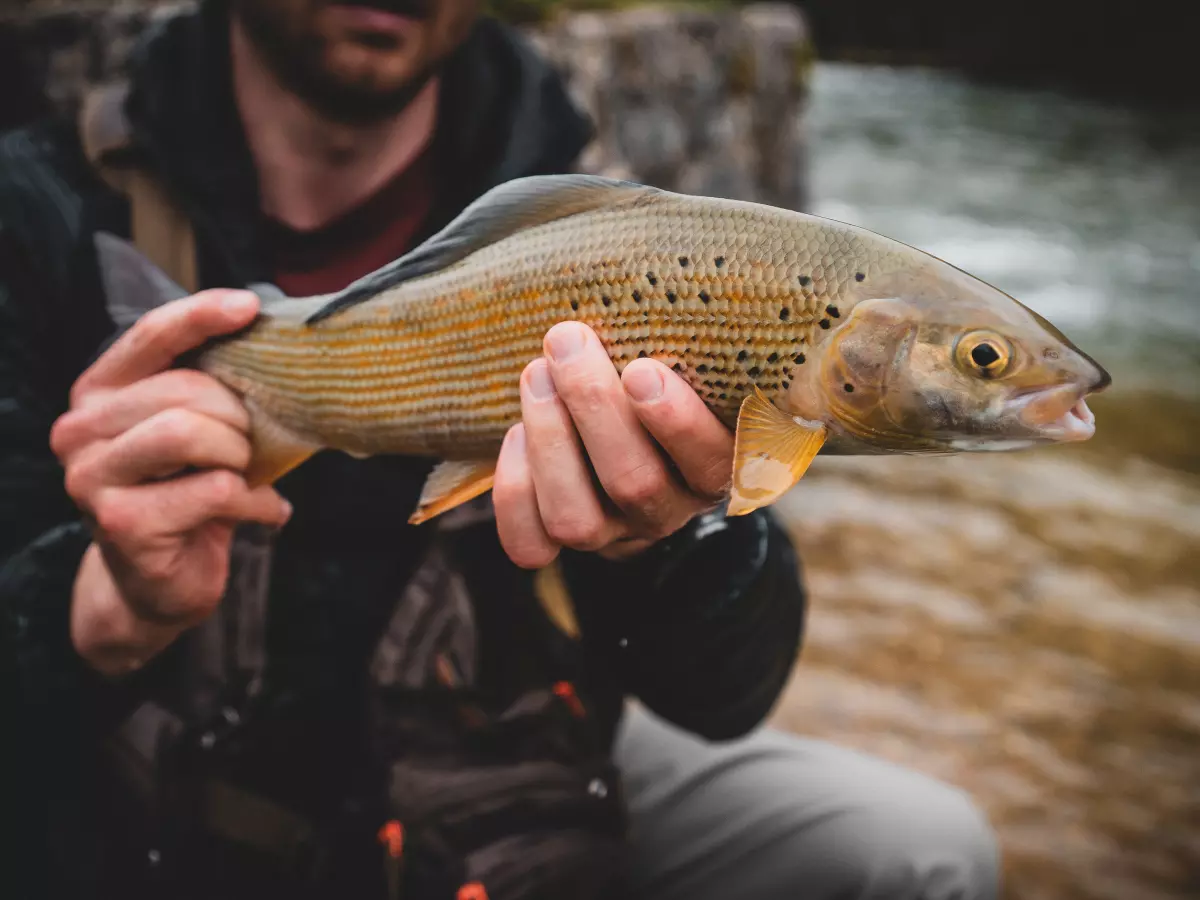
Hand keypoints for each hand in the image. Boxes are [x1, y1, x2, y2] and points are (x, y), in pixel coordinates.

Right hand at [49, 289, 291, 675]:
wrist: (158, 586)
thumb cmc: (186, 497)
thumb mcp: (194, 434)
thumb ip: (207, 389)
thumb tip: (267, 337)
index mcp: (99, 395)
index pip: (149, 337)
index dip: (200, 315)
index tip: (251, 307)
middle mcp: (80, 431)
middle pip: (182, 390)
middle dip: (237, 414)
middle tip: (254, 443)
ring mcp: (93, 479)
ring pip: (189, 433)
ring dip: (239, 453)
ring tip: (249, 472)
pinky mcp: (122, 523)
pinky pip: (213, 489)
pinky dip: (255, 501)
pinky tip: (265, 511)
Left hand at [494, 322, 733, 567]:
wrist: (622, 426)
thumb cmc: (656, 371)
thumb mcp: (683, 354)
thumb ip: (677, 332)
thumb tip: (644, 260)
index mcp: (716, 464)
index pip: (710, 464)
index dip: (676, 424)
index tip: (643, 369)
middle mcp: (668, 508)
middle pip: (635, 485)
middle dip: (594, 408)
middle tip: (567, 341)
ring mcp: (613, 532)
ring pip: (577, 519)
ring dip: (550, 441)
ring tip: (536, 374)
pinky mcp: (561, 541)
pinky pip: (531, 545)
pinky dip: (514, 492)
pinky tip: (513, 435)